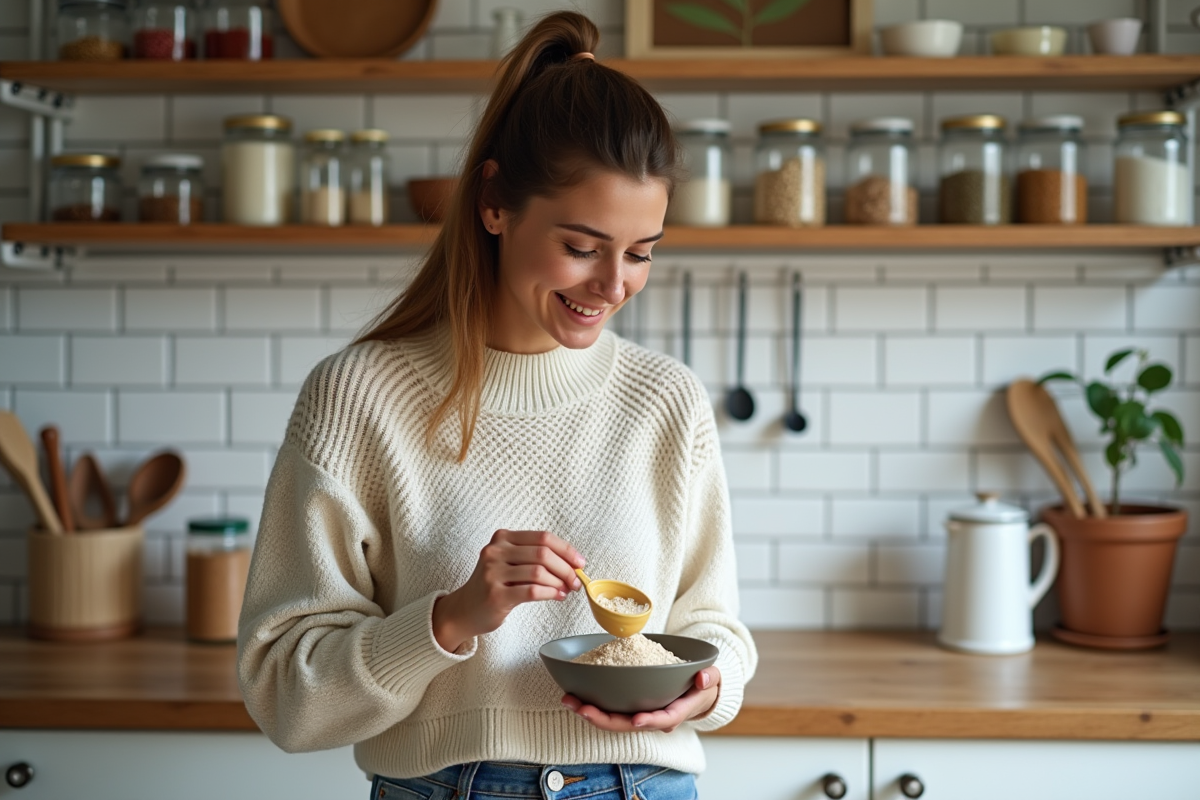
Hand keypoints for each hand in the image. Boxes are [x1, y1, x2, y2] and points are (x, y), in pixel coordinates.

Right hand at [433, 529, 584, 651]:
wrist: (464, 610)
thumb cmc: (493, 585)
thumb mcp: (509, 562)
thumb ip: (534, 558)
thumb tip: (572, 564)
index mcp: (502, 538)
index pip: (542, 537)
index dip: (566, 549)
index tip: (580, 562)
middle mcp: (495, 551)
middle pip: (543, 554)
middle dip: (566, 568)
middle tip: (575, 581)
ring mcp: (493, 573)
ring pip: (539, 572)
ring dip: (559, 582)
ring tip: (566, 590)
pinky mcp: (496, 595)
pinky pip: (532, 591)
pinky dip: (550, 593)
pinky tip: (556, 596)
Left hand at [562, 666, 720, 733]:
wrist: (698, 691)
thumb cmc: (704, 685)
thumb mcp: (713, 679)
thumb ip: (710, 678)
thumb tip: (702, 679)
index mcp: (676, 712)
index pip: (663, 719)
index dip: (650, 720)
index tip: (636, 719)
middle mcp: (655, 718)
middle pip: (628, 725)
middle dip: (604, 719)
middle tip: (582, 708)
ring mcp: (641, 715)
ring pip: (614, 720)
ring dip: (591, 713)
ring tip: (569, 700)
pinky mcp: (631, 708)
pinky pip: (611, 711)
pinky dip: (593, 706)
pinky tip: (575, 696)